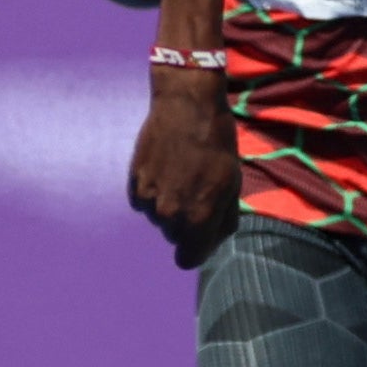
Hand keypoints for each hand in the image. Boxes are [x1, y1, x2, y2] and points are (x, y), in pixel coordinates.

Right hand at [126, 66, 238, 264]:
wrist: (187, 106)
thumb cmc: (217, 143)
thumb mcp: (233, 183)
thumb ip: (223, 219)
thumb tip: (213, 238)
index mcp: (197, 219)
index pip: (188, 260)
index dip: (197, 249)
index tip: (200, 234)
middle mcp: (169, 215)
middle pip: (175, 237)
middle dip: (185, 222)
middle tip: (195, 191)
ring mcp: (148, 200)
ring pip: (158, 218)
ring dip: (168, 204)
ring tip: (181, 174)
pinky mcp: (133, 183)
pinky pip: (143, 201)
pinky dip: (152, 191)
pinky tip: (164, 167)